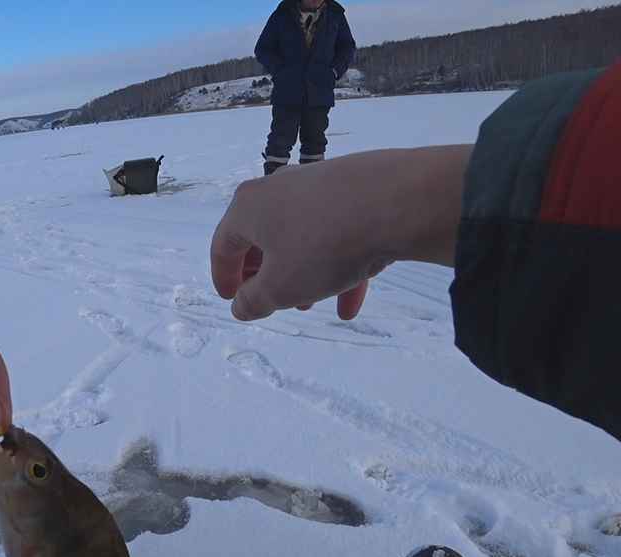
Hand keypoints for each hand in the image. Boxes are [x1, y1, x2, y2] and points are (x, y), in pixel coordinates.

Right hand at [210, 145, 470, 320]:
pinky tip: (351, 302)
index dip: (224, 278)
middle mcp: (278, 189)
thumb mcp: (280, 287)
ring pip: (303, 238)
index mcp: (248, 208)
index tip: (232, 300)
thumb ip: (253, 301)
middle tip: (274, 303)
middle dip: (268, 277)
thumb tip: (240, 306)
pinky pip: (335, 232)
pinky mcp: (353, 189)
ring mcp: (317, 186)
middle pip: (263, 239)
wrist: (397, 201)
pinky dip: (338, 265)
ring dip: (303, 274)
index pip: (223, 246)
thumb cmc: (322, 247)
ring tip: (313, 304)